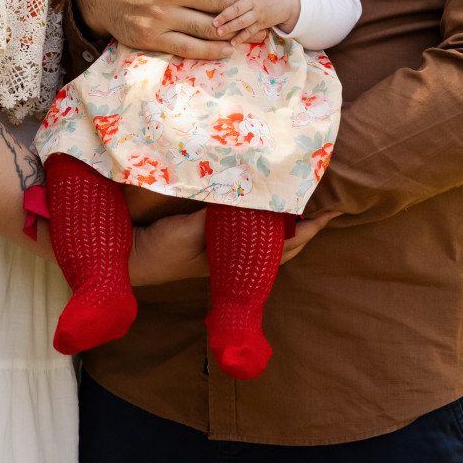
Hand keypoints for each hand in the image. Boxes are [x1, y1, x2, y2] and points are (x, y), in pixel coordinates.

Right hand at [74, 0, 279, 59]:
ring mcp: (161, 15)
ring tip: (253, 30)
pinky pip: (190, 48)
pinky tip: (227, 48)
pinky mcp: (153, 37)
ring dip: (235, 30)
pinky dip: (213, 50)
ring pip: (209, 27)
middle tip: (262, 8)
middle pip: (220, 0)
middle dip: (245, 5)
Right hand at [124, 207, 338, 288]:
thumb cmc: (161, 251)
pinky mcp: (211, 244)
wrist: (132, 262)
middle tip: (325, 209)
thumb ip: (217, 216)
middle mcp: (237, 262)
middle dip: (306, 230)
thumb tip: (249, 199)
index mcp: (237, 263)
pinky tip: (262, 210)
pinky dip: (262, 223)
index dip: (308, 230)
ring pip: (268, 244)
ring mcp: (225, 255)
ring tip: (301, 207)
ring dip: (286, 228)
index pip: (284, 247)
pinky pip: (247, 235)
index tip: (331, 214)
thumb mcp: (189, 231)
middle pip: (284, 249)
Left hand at [213, 0, 299, 42]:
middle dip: (225, 16)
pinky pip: (251, 32)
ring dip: (231, 27)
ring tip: (218, 33)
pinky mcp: (262, 24)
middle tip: (213, 22)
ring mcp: (258, 14)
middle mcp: (254, 1)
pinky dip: (241, 38)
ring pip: (243, 22)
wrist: (288, 2)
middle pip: (238, 8)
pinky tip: (232, 43)